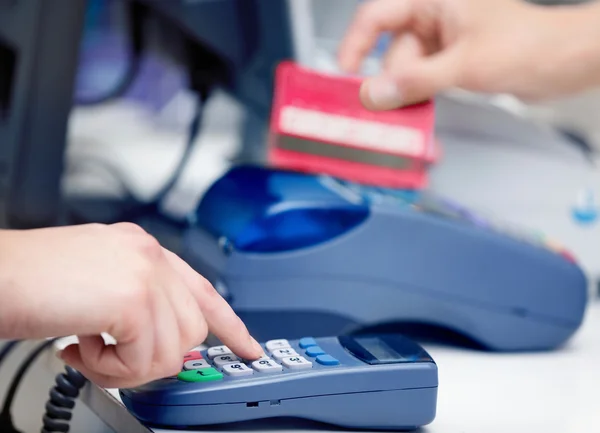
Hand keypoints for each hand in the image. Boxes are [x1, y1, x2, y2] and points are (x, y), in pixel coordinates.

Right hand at [0, 223, 263, 387]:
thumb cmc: (28, 281)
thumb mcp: (95, 283)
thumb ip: (132, 303)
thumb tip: (155, 340)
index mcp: (142, 249)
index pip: (203, 288)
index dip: (229, 323)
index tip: (246, 346)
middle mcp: (148, 254)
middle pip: (192, 327)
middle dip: (154, 356)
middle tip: (110, 355)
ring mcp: (144, 272)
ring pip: (173, 348)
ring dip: (127, 365)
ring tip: (89, 350)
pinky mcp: (132, 298)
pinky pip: (145, 358)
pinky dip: (110, 369)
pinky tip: (79, 349)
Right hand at [338, 0, 599, 108]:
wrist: (563, 62)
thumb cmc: (528, 44)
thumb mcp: (463, 65)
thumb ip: (414, 81)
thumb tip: (373, 93)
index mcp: (434, 2)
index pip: (377, 17)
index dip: (355, 45)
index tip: (343, 74)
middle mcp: (435, 18)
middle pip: (391, 52)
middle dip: (388, 82)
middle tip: (381, 110)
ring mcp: (443, 41)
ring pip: (405, 70)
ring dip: (405, 94)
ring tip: (410, 113)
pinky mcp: (451, 61)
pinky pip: (422, 80)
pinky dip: (418, 96)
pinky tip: (422, 109)